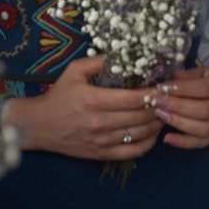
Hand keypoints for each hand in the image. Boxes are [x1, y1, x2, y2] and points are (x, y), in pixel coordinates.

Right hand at [1, 56, 159, 159]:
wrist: (39, 126)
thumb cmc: (58, 96)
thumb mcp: (74, 71)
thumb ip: (99, 61)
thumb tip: (124, 54)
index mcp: (94, 100)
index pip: (134, 98)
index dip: (155, 92)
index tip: (165, 86)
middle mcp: (100, 122)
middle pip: (142, 116)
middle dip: (160, 106)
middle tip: (169, 99)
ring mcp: (102, 141)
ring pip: (141, 133)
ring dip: (157, 123)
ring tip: (164, 112)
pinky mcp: (102, 154)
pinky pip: (133, 152)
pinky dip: (148, 143)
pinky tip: (152, 132)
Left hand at [152, 65, 208, 149]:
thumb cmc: (207, 81)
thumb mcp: (199, 73)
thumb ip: (187, 77)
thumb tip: (171, 81)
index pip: (205, 88)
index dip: (184, 89)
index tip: (164, 88)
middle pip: (205, 110)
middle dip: (178, 107)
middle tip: (157, 103)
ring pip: (203, 129)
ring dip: (179, 123)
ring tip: (160, 115)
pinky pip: (200, 142)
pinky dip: (183, 142)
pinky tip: (167, 138)